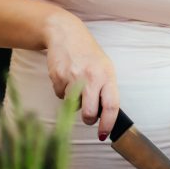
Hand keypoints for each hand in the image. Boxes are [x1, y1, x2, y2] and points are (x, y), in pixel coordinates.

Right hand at [44, 11, 119, 139]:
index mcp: (107, 75)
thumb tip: (105, 115)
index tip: (103, 134)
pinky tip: (66, 77)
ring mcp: (73, 77)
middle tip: (88, 116)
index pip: (111, 106)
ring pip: (73, 106)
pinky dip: (63, 91)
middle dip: (88, 119)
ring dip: (74, 102)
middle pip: (90, 113)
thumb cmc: (88, 54)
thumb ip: (106, 89)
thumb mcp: (104, 68)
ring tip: (76, 85)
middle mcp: (91, 77)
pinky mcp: (57, 77)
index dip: (108, 124)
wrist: (66, 34)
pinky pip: (60, 95)